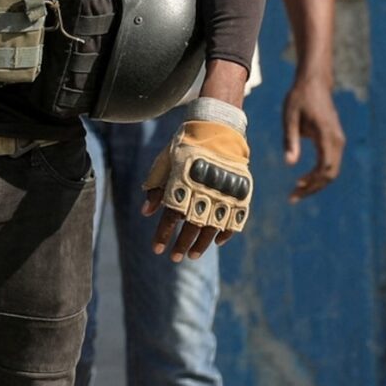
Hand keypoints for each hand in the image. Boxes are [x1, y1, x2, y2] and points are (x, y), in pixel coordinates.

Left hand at [143, 120, 252, 258]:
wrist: (218, 127)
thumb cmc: (186, 145)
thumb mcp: (165, 161)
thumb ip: (155, 186)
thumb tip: (145, 213)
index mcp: (183, 183)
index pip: (171, 217)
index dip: (163, 235)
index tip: (157, 250)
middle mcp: (204, 190)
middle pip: (192, 226)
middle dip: (181, 245)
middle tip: (175, 258)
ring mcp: (224, 192)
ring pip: (213, 227)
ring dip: (202, 244)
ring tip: (192, 255)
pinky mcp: (240, 192)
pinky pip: (235, 219)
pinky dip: (226, 232)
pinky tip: (217, 242)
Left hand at [281, 73, 344, 200]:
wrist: (315, 83)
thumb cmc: (299, 98)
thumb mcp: (289, 118)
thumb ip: (290, 141)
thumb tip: (290, 164)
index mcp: (326, 136)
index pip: (325, 168)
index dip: (312, 182)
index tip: (296, 188)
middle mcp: (337, 140)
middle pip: (331, 174)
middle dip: (313, 188)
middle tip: (293, 197)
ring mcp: (338, 140)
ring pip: (332, 170)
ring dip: (316, 183)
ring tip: (297, 191)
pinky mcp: (335, 140)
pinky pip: (330, 163)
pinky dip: (319, 174)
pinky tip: (304, 179)